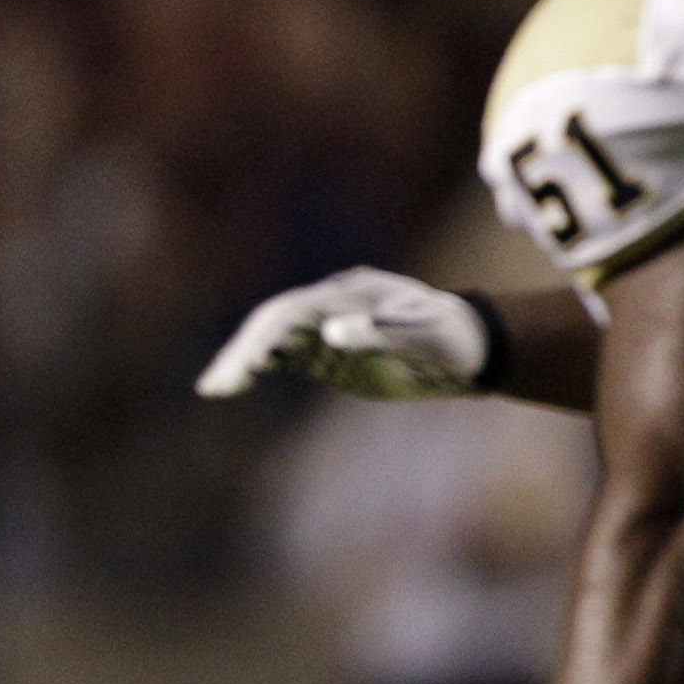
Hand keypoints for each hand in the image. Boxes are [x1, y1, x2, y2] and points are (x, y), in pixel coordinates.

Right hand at [197, 267, 491, 400]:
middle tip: (216, 386)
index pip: (296, 312)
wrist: (469, 347)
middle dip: (242, 352)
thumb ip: (381, 331)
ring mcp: (326, 328)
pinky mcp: (328, 352)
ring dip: (242, 361)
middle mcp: (330, 306)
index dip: (270, 336)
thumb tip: (332, 332)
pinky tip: (234, 386)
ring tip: (214, 389)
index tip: (253, 363)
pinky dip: (257, 368)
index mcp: (350, 294)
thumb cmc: (452, 338)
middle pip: (273, 323)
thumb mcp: (426, 335)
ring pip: (271, 338)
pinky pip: (283, 356)